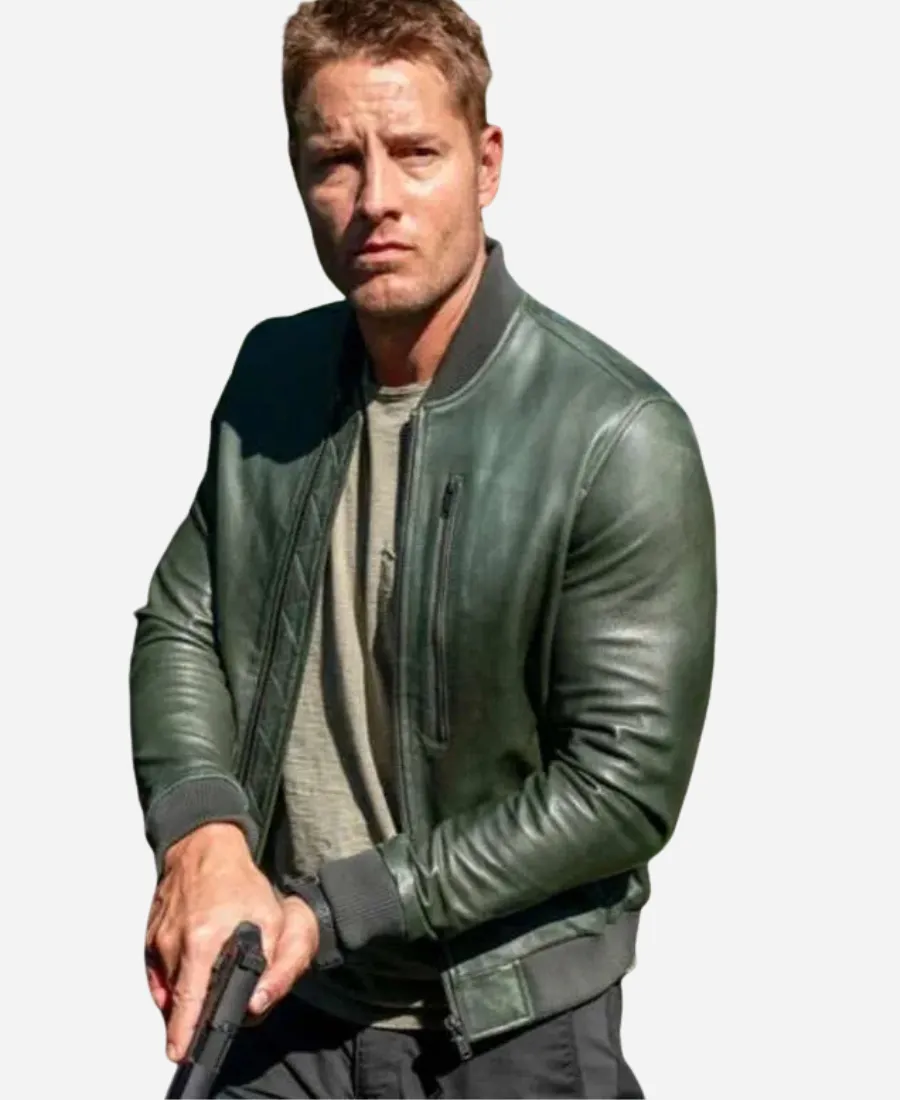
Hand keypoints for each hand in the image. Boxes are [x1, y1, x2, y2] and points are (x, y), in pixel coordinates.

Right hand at [144, 822, 318, 1061]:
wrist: (205, 848)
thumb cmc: (237, 880)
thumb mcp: (271, 918)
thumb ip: (272, 963)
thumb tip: (257, 1001)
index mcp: (202, 940)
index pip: (188, 1000)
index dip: (183, 1030)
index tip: (180, 1049)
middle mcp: (173, 943)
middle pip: (176, 999)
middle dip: (188, 1017)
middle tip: (198, 1026)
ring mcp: (158, 940)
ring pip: (167, 987)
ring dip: (184, 993)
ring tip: (206, 979)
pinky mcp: (150, 936)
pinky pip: (158, 972)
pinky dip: (173, 978)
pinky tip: (190, 970)